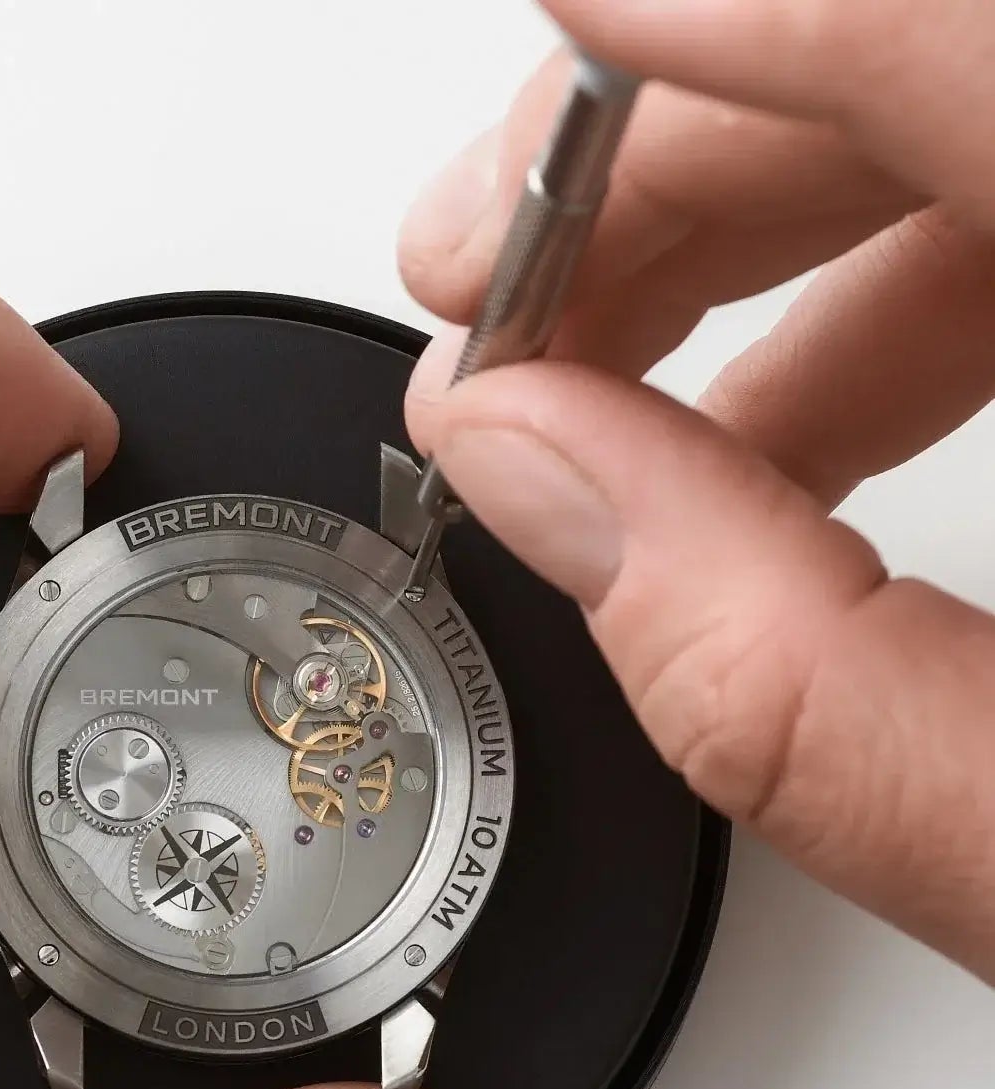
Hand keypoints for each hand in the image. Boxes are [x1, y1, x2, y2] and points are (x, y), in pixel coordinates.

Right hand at [399, 1, 994, 981]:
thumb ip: (776, 679)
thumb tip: (530, 477)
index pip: (930, 26)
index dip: (673, 37)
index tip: (492, 140)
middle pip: (919, 38)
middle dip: (654, 172)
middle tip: (485, 310)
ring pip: (963, 97)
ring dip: (751, 234)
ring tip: (594, 398)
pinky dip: (878, 281)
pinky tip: (779, 426)